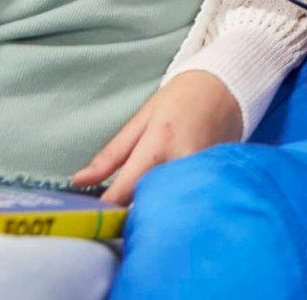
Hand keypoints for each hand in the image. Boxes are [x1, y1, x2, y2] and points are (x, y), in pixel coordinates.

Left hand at [73, 70, 243, 206]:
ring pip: (171, 206)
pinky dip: (175, 205)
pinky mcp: (217, 179)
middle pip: (149, 203)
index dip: (106, 209)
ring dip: (154, 211)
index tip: (93, 218)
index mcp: (158, 143)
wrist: (228, 87)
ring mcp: (203, 172)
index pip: (125, 190)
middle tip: (115, 218)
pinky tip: (168, 203)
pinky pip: (189, 201)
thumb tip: (78, 181)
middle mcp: (182, 160)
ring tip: (142, 210)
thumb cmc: (181, 99)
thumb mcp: (141, 119)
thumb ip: (110, 155)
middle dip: (130, 215)